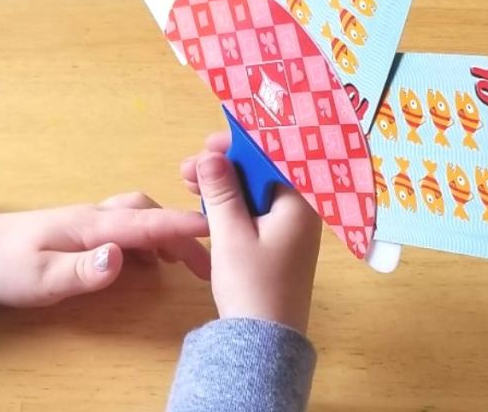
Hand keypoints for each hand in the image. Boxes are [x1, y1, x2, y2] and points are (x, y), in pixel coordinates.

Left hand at [0, 192, 210, 306]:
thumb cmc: (6, 268)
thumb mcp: (41, 279)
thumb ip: (83, 270)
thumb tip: (122, 257)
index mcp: (91, 226)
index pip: (145, 223)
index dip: (180, 226)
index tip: (213, 229)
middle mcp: (95, 216)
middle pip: (147, 213)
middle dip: (180, 230)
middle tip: (204, 258)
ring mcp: (88, 219)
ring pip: (138, 214)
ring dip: (165, 231)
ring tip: (185, 258)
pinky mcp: (82, 228)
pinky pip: (126, 224)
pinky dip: (147, 235)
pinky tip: (149, 257)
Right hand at [180, 132, 321, 333]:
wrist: (264, 342)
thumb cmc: (252, 285)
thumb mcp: (231, 234)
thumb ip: (221, 191)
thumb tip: (210, 156)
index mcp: (300, 202)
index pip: (273, 155)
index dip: (238, 145)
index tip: (206, 145)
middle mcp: (302, 210)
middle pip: (263, 171)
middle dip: (225, 165)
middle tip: (186, 169)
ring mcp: (291, 227)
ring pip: (256, 190)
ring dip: (225, 184)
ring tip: (187, 184)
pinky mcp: (279, 242)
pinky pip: (256, 210)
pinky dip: (232, 204)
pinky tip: (207, 205)